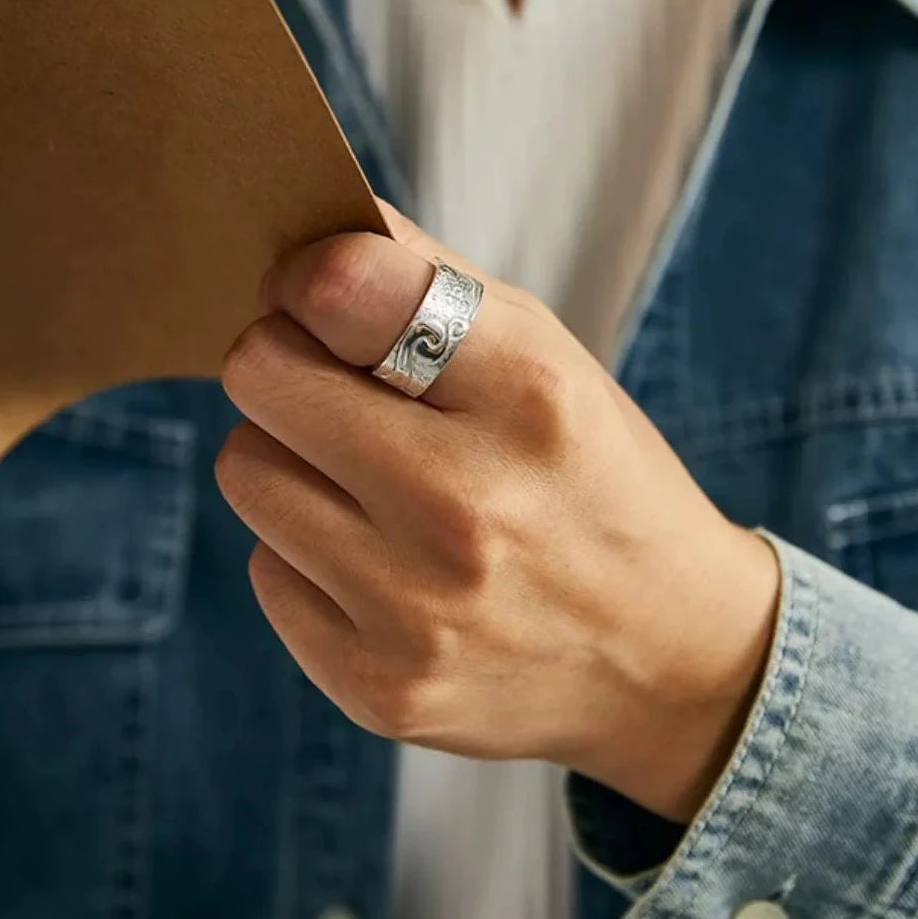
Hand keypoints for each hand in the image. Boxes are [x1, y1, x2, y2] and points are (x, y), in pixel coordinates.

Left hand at [218, 205, 779, 821]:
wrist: (671, 659)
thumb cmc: (594, 479)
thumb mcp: (551, 357)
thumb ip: (428, 277)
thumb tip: (311, 232)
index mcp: (529, 397)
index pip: (337, 289)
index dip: (309, 280)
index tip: (324, 300)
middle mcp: (469, 507)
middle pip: (259, 376)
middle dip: (287, 368)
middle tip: (336, 388)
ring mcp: (417, 610)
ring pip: (246, 471)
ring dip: (291, 461)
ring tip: (368, 481)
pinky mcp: (377, 686)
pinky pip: (264, 569)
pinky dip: (307, 554)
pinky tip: (381, 562)